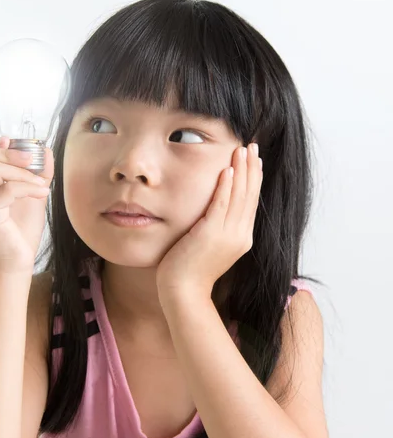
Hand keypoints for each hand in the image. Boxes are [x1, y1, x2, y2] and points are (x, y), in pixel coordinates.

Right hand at [0, 136, 53, 278]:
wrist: (16, 263)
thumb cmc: (20, 231)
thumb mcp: (31, 194)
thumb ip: (36, 172)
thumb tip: (46, 149)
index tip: (12, 143)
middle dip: (7, 151)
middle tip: (31, 161)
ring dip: (21, 172)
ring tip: (40, 184)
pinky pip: (6, 190)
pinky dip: (27, 187)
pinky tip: (41, 194)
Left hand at [156, 143, 262, 302]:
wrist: (183, 291)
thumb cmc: (189, 270)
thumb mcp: (210, 245)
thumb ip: (216, 227)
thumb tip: (213, 211)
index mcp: (242, 238)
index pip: (251, 202)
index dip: (253, 179)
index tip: (254, 160)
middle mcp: (240, 235)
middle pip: (250, 195)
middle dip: (252, 168)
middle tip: (252, 146)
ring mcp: (228, 235)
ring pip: (239, 196)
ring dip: (241, 170)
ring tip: (242, 149)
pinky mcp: (212, 234)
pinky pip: (222, 205)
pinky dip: (226, 186)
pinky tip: (227, 169)